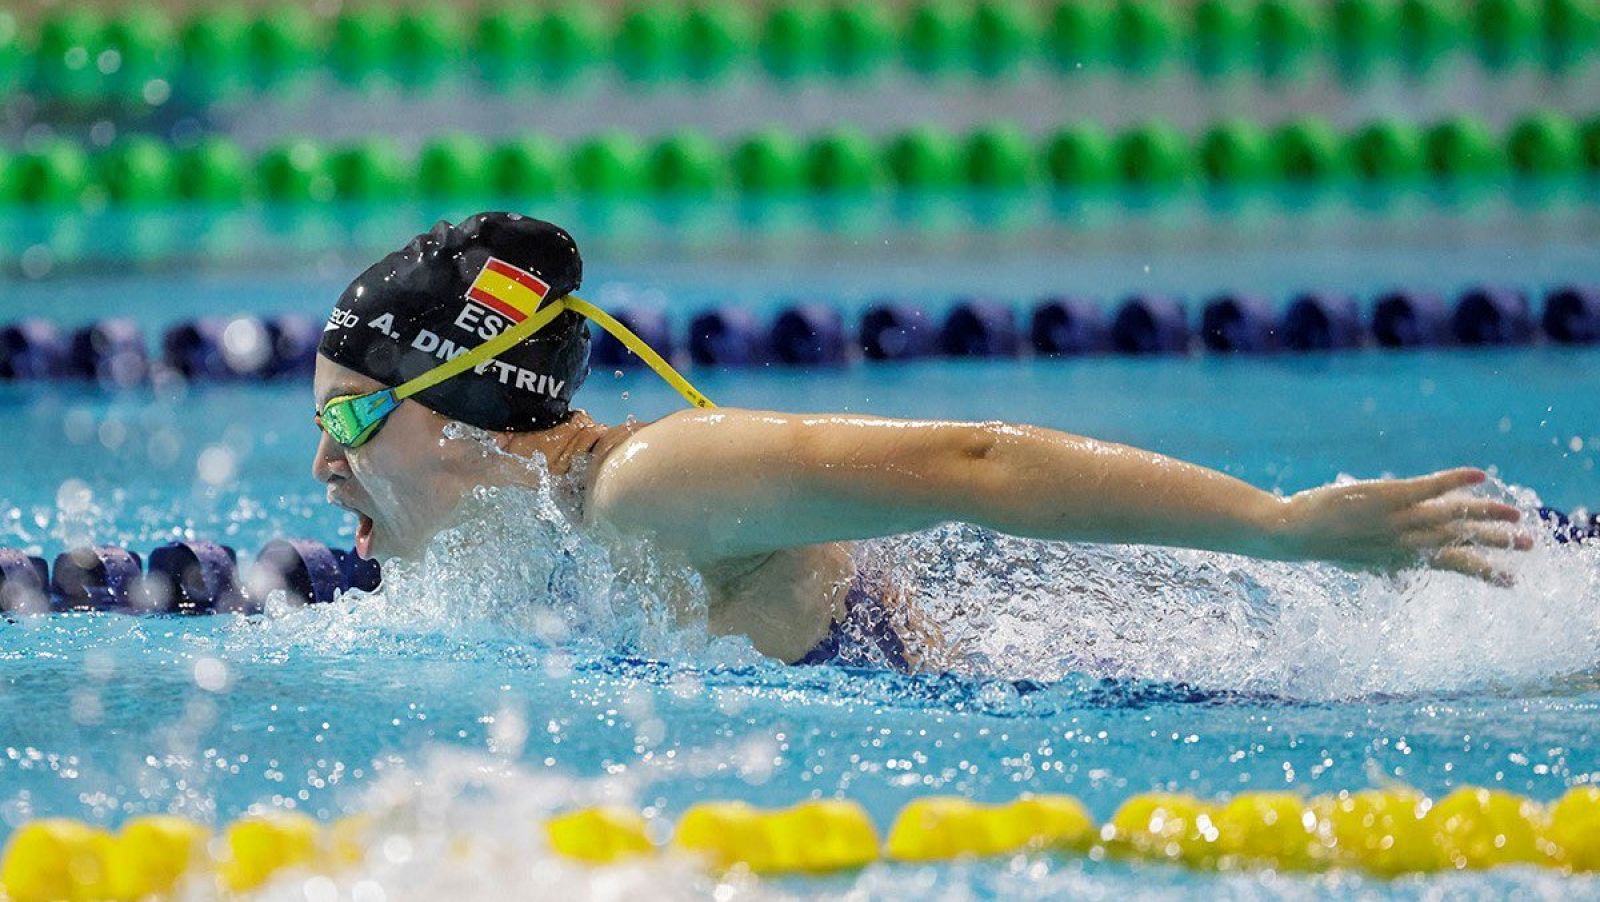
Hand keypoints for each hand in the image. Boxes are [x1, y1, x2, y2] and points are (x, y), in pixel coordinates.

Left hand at [1273, 468, 1530, 584]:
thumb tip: (1400, 584)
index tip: (1511, 581)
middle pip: (1461, 543)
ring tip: (1517, 517)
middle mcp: (1406, 542)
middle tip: (1530, 547)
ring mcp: (1400, 519)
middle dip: (1497, 545)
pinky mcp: (1389, 496)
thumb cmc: (1323, 544)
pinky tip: (1480, 474)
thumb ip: (1386, 569)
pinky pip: (1430, 487)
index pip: (1451, 566)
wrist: (1292, 533)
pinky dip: (1456, 480)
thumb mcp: (1360, 564)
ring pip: (1454, 517)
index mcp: (1401, 560)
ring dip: (1488, 515)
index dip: (1483, 572)